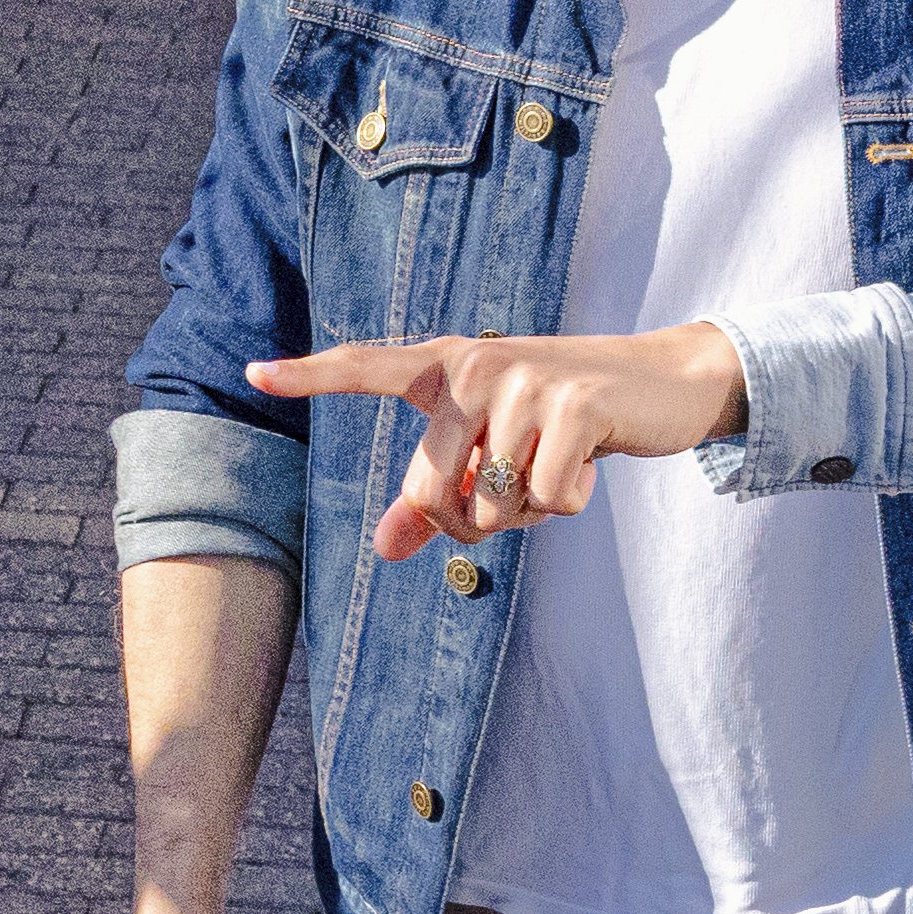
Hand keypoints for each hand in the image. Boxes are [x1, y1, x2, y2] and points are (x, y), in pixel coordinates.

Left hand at [258, 326, 749, 554]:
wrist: (660, 383)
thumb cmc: (560, 425)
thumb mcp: (493, 456)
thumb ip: (436, 500)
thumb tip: (385, 550)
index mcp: (444, 369)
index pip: (366, 367)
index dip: (309, 375)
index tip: (251, 372)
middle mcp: (475, 364)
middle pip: (432, 495)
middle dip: (474, 524)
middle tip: (514, 492)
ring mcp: (524, 380)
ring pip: (493, 506)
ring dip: (530, 511)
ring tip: (558, 462)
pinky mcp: (575, 405)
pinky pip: (548, 499)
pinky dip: (571, 501)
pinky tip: (591, 460)